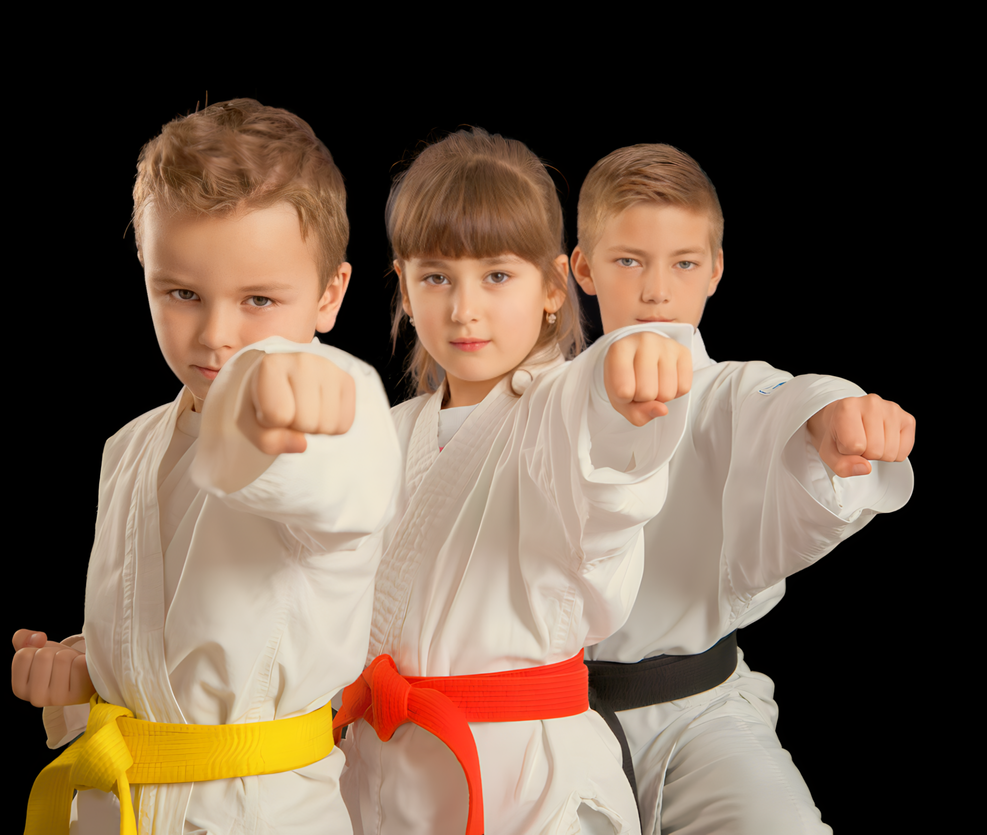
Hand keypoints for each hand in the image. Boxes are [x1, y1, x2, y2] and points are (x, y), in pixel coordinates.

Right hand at [11, 630, 93, 706]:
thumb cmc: (56, 663)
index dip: (37, 649)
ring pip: (62, 658)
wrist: (83, 677)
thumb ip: (23, 639)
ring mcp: (57, 699)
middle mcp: (36, 698)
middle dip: (54, 651)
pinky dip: (82, 660)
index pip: (23, 655)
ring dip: (70, 655)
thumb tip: (39, 637)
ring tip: (71, 666)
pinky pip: (79, 664)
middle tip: (61, 663)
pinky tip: (81, 670)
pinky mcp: (79, 694)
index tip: (45, 661)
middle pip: (43, 655)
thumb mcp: (35, 650)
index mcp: (19, 689)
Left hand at [238, 353, 355, 454]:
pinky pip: (344, 424)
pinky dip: (331, 427)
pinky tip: (320, 411)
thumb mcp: (250, 423)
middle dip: (295, 426)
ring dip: (314, 428)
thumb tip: (302, 445)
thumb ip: (267, 440)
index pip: (278, 415)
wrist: (281, 377)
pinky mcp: (347, 380)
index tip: (266, 408)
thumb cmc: (263, 400)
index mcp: (272, 365)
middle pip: (307, 421)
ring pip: (328, 425)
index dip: (270, 423)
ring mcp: (330, 368)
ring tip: (304, 410)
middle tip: (288, 410)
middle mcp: (304, 361)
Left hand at [604, 332, 691, 425]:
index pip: (623, 392)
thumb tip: (663, 410)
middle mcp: (643, 341)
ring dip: (661, 397)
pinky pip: (684, 387)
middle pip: (647, 393)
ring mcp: (665, 344)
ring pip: (667, 393)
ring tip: (653, 382)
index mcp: (619, 349)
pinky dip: (676, 392)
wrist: (638, 352)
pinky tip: (666, 380)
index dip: (625, 399)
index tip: (624, 387)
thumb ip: (636, 412)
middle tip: (640, 385)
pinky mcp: (683, 351)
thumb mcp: (619, 398)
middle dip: (644, 398)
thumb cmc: (626, 377)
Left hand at [806, 394, 914, 477]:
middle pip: (875, 450)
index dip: (848, 452)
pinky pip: (904, 451)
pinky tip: (883, 440)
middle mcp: (872, 403)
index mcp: (848, 407)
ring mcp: (892, 409)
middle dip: (865, 454)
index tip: (844, 442)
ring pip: (890, 453)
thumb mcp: (828, 453)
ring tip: (869, 440)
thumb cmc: (837, 434)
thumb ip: (842, 465)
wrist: (843, 419)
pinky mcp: (907, 418)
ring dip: (879, 454)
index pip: (855, 446)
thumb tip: (865, 468)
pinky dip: (893, 453)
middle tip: (858, 442)